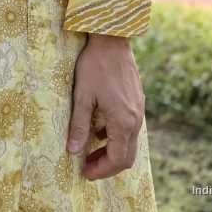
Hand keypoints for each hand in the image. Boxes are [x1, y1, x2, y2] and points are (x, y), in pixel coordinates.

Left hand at [66, 34, 144, 180]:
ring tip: (90, 151)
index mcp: (123, 121)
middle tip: (87, 166)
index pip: (117, 159)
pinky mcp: (137, 101)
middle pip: (127, 156)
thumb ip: (79, 125)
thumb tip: (72, 151)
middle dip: (107, 165)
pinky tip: (99, 130)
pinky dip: (116, 136)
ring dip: (112, 152)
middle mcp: (135, 120)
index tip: (84, 172)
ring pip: (130, 143)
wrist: (112, 39)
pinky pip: (130, 128)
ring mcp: (139, 110)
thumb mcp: (82, 95)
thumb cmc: (94, 65)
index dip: (101, 170)